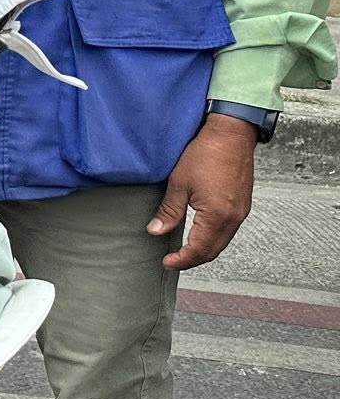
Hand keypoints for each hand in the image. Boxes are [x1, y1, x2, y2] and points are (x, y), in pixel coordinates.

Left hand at [150, 113, 258, 268]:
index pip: (199, 250)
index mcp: (217, 216)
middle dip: (193, 260)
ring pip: (222, 242)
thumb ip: (169, 211)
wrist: (231, 135)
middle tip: (173, 261)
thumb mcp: (179, 183)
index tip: (167, 262)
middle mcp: (233, 218)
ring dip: (204, 250)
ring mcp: (241, 212)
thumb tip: (156, 231)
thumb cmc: (206, 154)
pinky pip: (228, 231)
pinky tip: (200, 234)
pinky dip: (214, 238)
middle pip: (213, 251)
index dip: (182, 260)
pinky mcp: (243, 205)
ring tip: (184, 251)